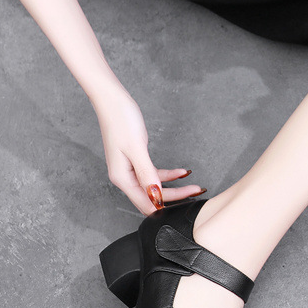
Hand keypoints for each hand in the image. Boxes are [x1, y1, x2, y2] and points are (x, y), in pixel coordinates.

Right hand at [93, 86, 203, 213]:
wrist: (113, 101)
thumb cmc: (121, 120)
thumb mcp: (136, 148)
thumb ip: (146, 173)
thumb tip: (155, 195)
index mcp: (121, 178)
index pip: (146, 203)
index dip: (166, 205)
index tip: (186, 202)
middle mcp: (124, 177)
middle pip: (151, 197)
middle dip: (175, 197)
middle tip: (195, 192)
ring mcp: (130, 170)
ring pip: (155, 187)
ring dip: (174, 187)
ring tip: (193, 186)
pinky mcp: (136, 161)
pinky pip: (154, 174)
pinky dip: (168, 175)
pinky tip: (182, 172)